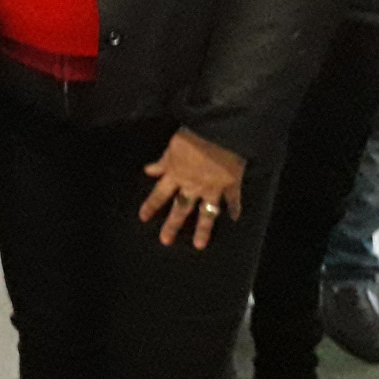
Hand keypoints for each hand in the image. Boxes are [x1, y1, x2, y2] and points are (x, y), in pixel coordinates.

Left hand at [139, 128, 245, 249]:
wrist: (220, 133)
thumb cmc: (194, 136)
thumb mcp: (173, 146)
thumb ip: (163, 161)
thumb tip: (149, 171)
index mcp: (176, 174)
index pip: (160, 194)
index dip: (151, 206)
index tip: (143, 218)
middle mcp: (193, 185)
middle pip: (180, 208)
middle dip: (172, 225)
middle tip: (165, 241)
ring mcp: (213, 188)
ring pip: (207, 213)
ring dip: (203, 229)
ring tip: (199, 245)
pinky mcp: (232, 184)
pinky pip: (233, 200)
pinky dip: (235, 208)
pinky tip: (235, 218)